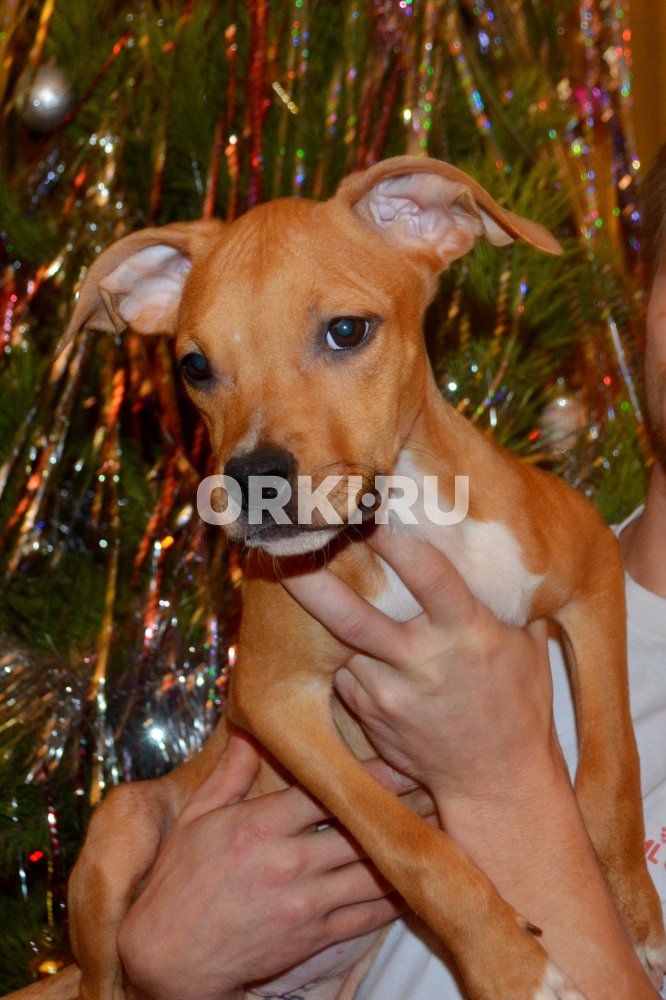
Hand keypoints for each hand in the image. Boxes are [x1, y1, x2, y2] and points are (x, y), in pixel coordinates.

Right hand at [117, 733, 412, 999]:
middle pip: (361, 829)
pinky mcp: (313, 936)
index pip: (328, 790)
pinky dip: (397, 897)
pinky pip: (367, 915)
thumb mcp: (195, 819)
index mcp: (260, 825)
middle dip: (405, 807)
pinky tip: (422, 880)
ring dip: (411, 851)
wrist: (166, 959)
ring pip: (374, 871)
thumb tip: (249, 727)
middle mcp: (289, 861)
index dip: (372, 773)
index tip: (405, 755)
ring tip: (446, 829)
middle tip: (441, 786)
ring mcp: (305, 902)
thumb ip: (230, 774)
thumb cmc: (177, 883)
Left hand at [284, 528, 658, 998]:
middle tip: (284, 542)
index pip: (427, 575)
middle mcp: (421, 663)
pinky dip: (336, 648)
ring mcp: (388, 694)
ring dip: (317, 610)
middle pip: (353, 619)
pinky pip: (342, 670)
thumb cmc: (518, 705)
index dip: (396, 539)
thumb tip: (490, 548)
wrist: (496, 782)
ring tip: (295, 569)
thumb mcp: (525, 645)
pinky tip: (324, 626)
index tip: (371, 507)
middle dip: (314, 582)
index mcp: (466, 636)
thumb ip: (501, 600)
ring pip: (338, 643)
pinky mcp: (369, 715)